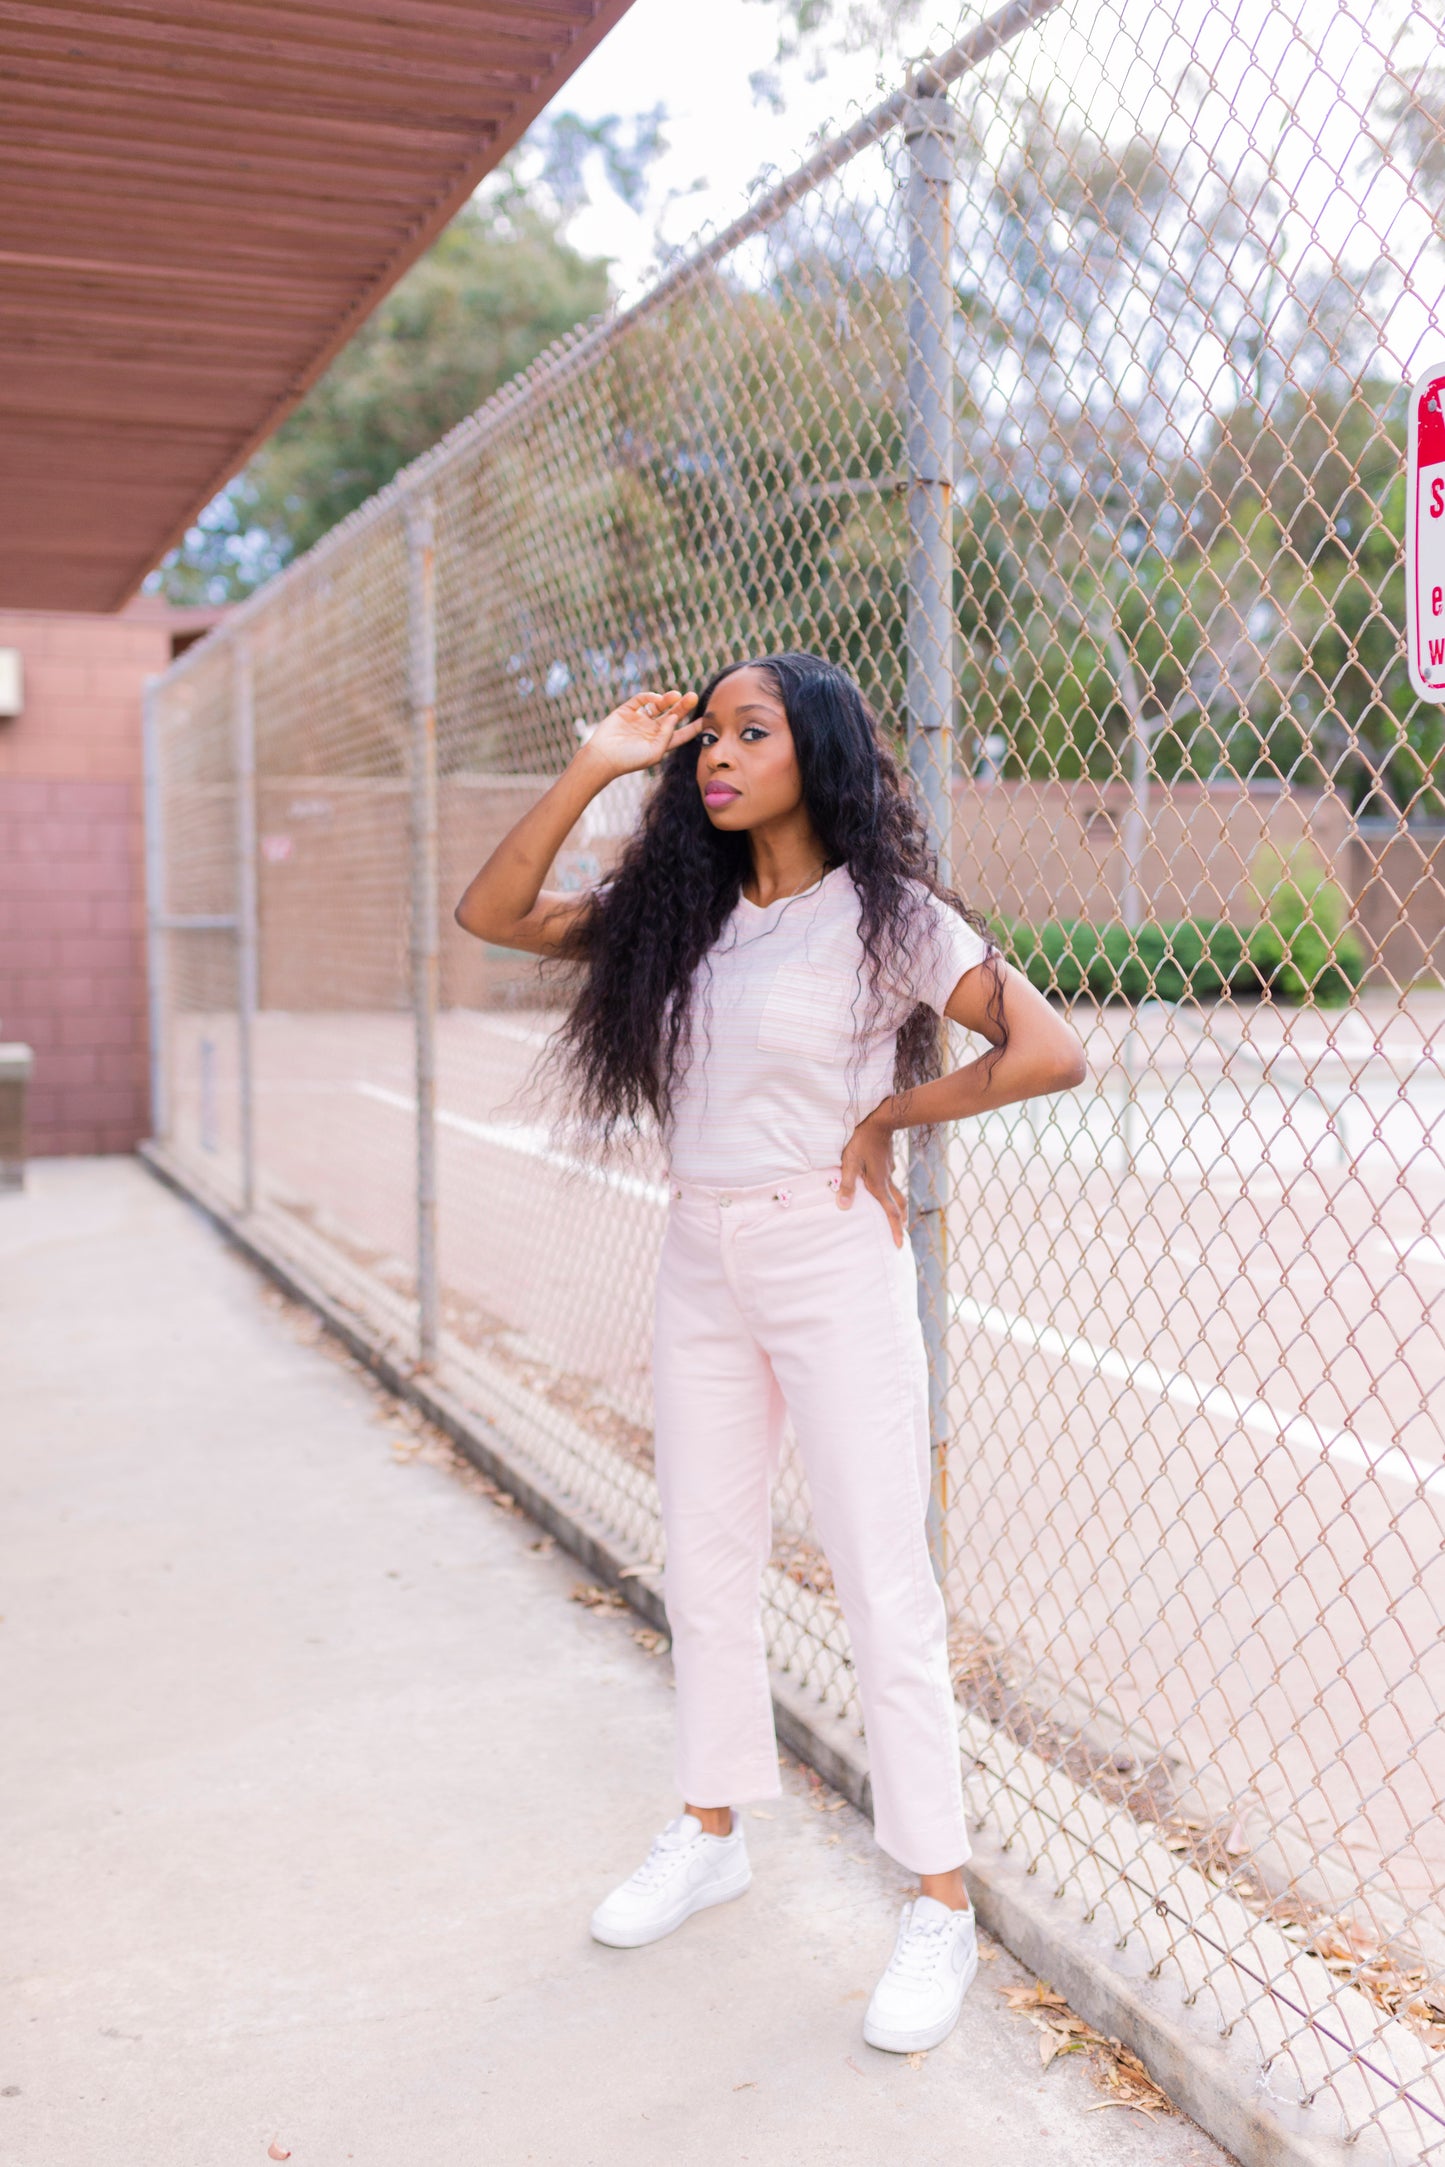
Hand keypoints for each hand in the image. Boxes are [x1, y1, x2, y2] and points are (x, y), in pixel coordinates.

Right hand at [578, 689, 699, 779]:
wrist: (603, 757)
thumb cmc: (630, 760)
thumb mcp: (655, 751)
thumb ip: (667, 734)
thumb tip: (674, 716)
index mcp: (660, 743)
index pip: (681, 734)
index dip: (694, 727)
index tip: (707, 720)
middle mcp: (651, 731)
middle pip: (672, 716)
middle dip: (683, 707)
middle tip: (693, 696)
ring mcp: (638, 720)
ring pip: (658, 706)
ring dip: (668, 700)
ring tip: (676, 695)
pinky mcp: (626, 711)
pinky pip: (641, 700)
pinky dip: (649, 696)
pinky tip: (657, 698)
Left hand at [837, 1110, 905, 1246]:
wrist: (880, 1121)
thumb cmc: (861, 1142)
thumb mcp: (850, 1163)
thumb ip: (847, 1185)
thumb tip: (844, 1207)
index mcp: (879, 1185)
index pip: (890, 1213)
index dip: (895, 1230)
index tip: (899, 1245)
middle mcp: (887, 1181)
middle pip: (898, 1206)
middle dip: (900, 1222)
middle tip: (901, 1234)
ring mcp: (889, 1172)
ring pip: (897, 1194)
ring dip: (898, 1207)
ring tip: (896, 1216)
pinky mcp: (887, 1163)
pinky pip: (890, 1182)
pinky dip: (890, 1191)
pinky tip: (882, 1187)